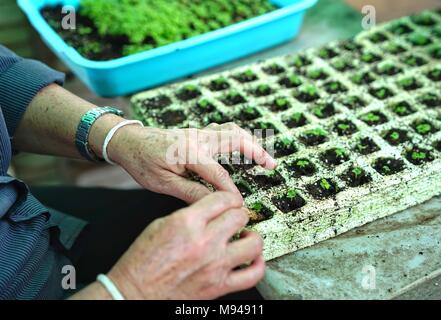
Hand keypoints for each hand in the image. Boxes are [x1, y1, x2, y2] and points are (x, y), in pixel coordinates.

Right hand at [108, 192, 264, 299]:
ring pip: (253, 243)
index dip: (228, 197)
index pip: (221, 199)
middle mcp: (204, 242)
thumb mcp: (161, 225)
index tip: (229, 201)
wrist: (134, 292)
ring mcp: (215, 265)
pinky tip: (253, 259)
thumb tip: (209, 211)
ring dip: (252, 237)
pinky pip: (253, 275)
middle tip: (236, 217)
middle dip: (239, 213)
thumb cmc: (142, 262)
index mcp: (187, 223)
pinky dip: (258, 265)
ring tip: (246, 237)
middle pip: (239, 216)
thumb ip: (189, 215)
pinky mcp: (219, 286)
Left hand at [109, 123, 276, 202]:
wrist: (129, 141)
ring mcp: (199, 133)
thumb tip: (213, 203)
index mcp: (189, 152)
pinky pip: (224, 130)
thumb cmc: (142, 162)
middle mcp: (198, 138)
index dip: (231, 192)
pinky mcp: (198, 133)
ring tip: (263, 156)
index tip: (240, 205)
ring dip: (250, 141)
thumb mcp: (162, 183)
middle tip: (272, 165)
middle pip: (236, 140)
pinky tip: (241, 146)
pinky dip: (238, 137)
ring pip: (232, 131)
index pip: (219, 174)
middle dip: (257, 151)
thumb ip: (190, 192)